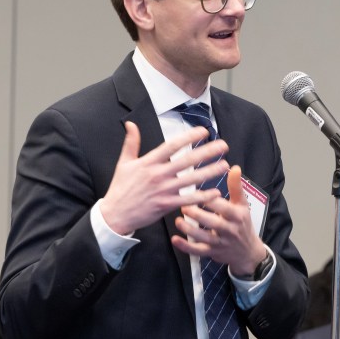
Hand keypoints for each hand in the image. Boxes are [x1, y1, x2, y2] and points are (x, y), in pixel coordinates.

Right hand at [100, 122, 229, 235]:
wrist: (115, 214)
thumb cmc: (120, 188)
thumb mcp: (123, 163)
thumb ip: (131, 143)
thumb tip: (131, 124)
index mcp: (148, 162)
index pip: (172, 145)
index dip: (189, 137)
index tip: (204, 131)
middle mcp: (157, 174)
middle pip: (187, 160)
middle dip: (207, 152)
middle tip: (223, 146)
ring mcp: (163, 190)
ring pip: (191, 179)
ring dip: (210, 172)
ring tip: (225, 165)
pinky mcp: (166, 205)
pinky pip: (188, 199)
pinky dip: (202, 196)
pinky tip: (215, 192)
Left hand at [172, 165, 265, 274]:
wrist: (247, 252)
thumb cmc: (242, 223)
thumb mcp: (242, 205)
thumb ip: (236, 187)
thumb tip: (234, 168)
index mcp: (237, 216)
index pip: (224, 208)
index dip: (211, 201)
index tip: (198, 193)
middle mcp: (230, 230)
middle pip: (213, 223)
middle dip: (198, 215)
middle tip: (184, 206)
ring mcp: (221, 243)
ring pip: (204, 238)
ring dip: (190, 230)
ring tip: (178, 220)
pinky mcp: (212, 253)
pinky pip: (198, 251)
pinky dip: (186, 247)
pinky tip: (175, 239)